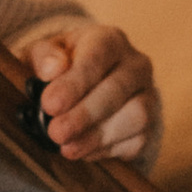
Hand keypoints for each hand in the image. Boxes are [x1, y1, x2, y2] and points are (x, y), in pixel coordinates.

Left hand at [30, 22, 156, 163]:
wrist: (85, 87)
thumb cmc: (61, 67)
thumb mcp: (42, 54)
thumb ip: (43, 57)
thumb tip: (52, 69)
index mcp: (109, 40)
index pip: (97, 57)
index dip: (74, 83)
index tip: (49, 104)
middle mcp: (136, 64)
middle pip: (118, 89)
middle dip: (85, 114)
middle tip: (56, 132)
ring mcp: (148, 95)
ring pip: (136, 116)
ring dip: (98, 136)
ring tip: (68, 148)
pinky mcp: (149, 126)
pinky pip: (137, 140)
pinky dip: (108, 150)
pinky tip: (82, 151)